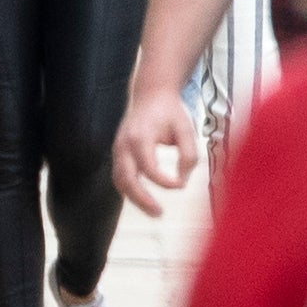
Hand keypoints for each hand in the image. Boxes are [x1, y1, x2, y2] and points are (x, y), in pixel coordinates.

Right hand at [113, 82, 200, 217]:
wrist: (150, 93)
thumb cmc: (170, 112)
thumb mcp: (186, 129)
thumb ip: (188, 155)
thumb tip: (182, 181)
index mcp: (140, 136)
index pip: (148, 167)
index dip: (164, 181)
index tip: (181, 184)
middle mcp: (124, 144)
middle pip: (126, 179)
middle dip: (142, 199)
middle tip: (160, 213)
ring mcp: (118, 149)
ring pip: (120, 181)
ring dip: (135, 199)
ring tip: (155, 212)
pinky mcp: (118, 153)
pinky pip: (120, 177)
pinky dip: (130, 191)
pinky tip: (146, 199)